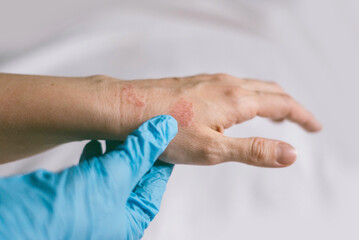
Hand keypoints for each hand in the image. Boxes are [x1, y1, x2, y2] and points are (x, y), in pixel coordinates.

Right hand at [0, 115, 176, 239]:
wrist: (25, 218)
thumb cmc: (72, 212)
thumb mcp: (116, 176)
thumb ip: (141, 151)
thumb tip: (164, 129)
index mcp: (133, 217)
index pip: (156, 180)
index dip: (160, 154)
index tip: (162, 132)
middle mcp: (117, 214)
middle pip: (136, 173)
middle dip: (137, 148)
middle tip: (141, 124)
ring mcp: (97, 203)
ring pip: (115, 169)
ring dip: (117, 148)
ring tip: (118, 128)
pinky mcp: (78, 193)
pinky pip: (95, 170)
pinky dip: (96, 154)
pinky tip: (94, 142)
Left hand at [109, 73, 321, 166]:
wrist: (128, 108)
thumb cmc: (164, 129)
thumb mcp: (213, 149)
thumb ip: (253, 151)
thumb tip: (290, 153)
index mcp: (236, 99)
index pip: (282, 104)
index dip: (302, 116)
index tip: (314, 126)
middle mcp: (226, 84)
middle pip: (270, 91)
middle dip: (290, 106)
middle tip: (301, 120)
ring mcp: (211, 81)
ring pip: (252, 87)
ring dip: (270, 100)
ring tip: (277, 114)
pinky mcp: (197, 83)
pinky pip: (234, 86)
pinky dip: (249, 96)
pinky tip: (240, 106)